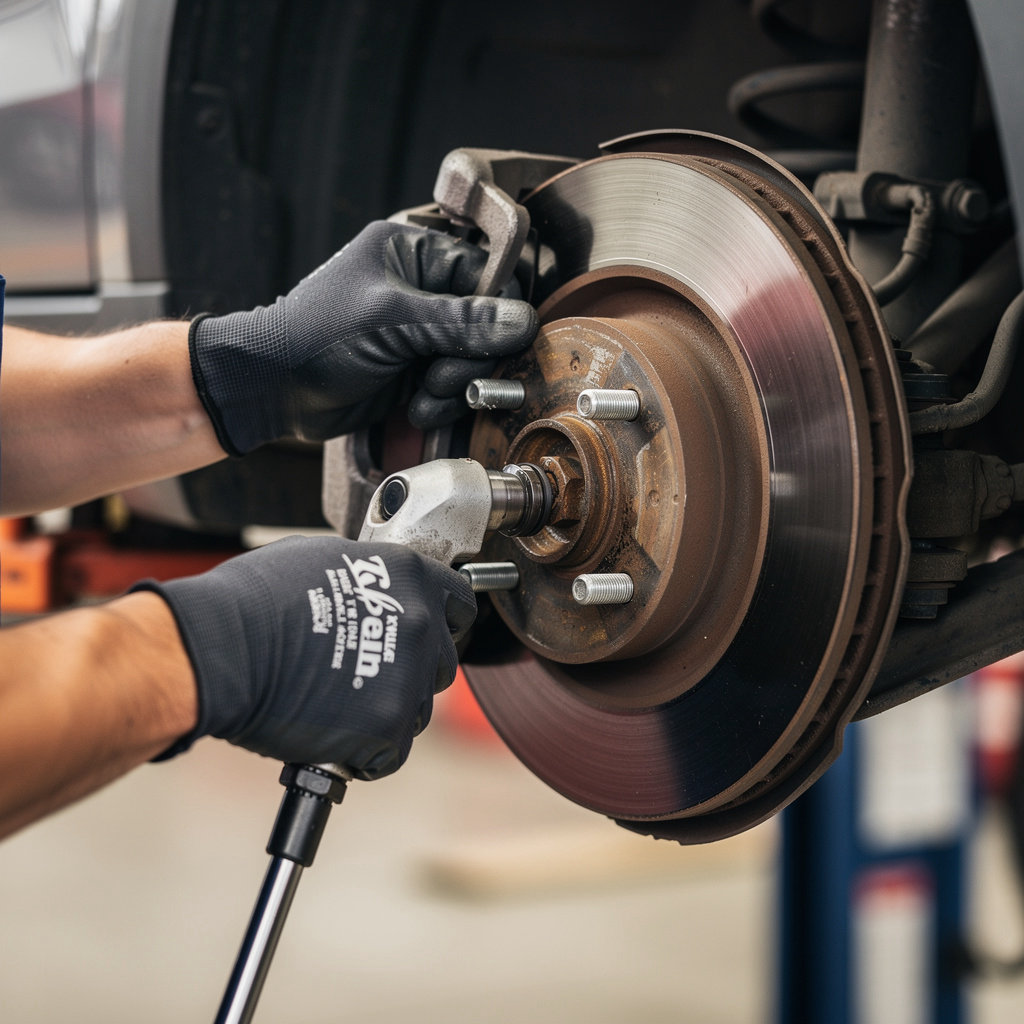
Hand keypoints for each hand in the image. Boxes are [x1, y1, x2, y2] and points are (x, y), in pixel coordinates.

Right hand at [135, 536, 474, 778]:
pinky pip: (390, 752)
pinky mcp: (385, 729)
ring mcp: (407, 679)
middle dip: (412, 670)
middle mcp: (421, 626)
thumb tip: (374, 590)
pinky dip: (366, 753)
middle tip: (368, 673)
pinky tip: (333, 739)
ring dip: (387, 712)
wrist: (224, 646)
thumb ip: (369, 577)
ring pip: (417, 710)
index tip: (423, 631)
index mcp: (410, 578)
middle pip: (441, 661)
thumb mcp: (325, 559)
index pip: (459, 603)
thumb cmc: (257, 598)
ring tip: (339, 707)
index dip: (442, 619)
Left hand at [189, 221, 538, 454]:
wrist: (274, 389)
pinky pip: (456, 387)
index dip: (498, 311)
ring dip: (456, 386)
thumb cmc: (317, 335)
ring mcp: (422, 333)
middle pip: (489, 323)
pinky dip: (443, 403)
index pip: (487, 274)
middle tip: (440, 375)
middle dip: (470, 358)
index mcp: (415, 253)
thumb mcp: (392, 320)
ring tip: (424, 393)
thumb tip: (524, 321)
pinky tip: (415, 408)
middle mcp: (424, 289)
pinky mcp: (417, 370)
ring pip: (476, 360)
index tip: (494, 341)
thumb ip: (462, 321)